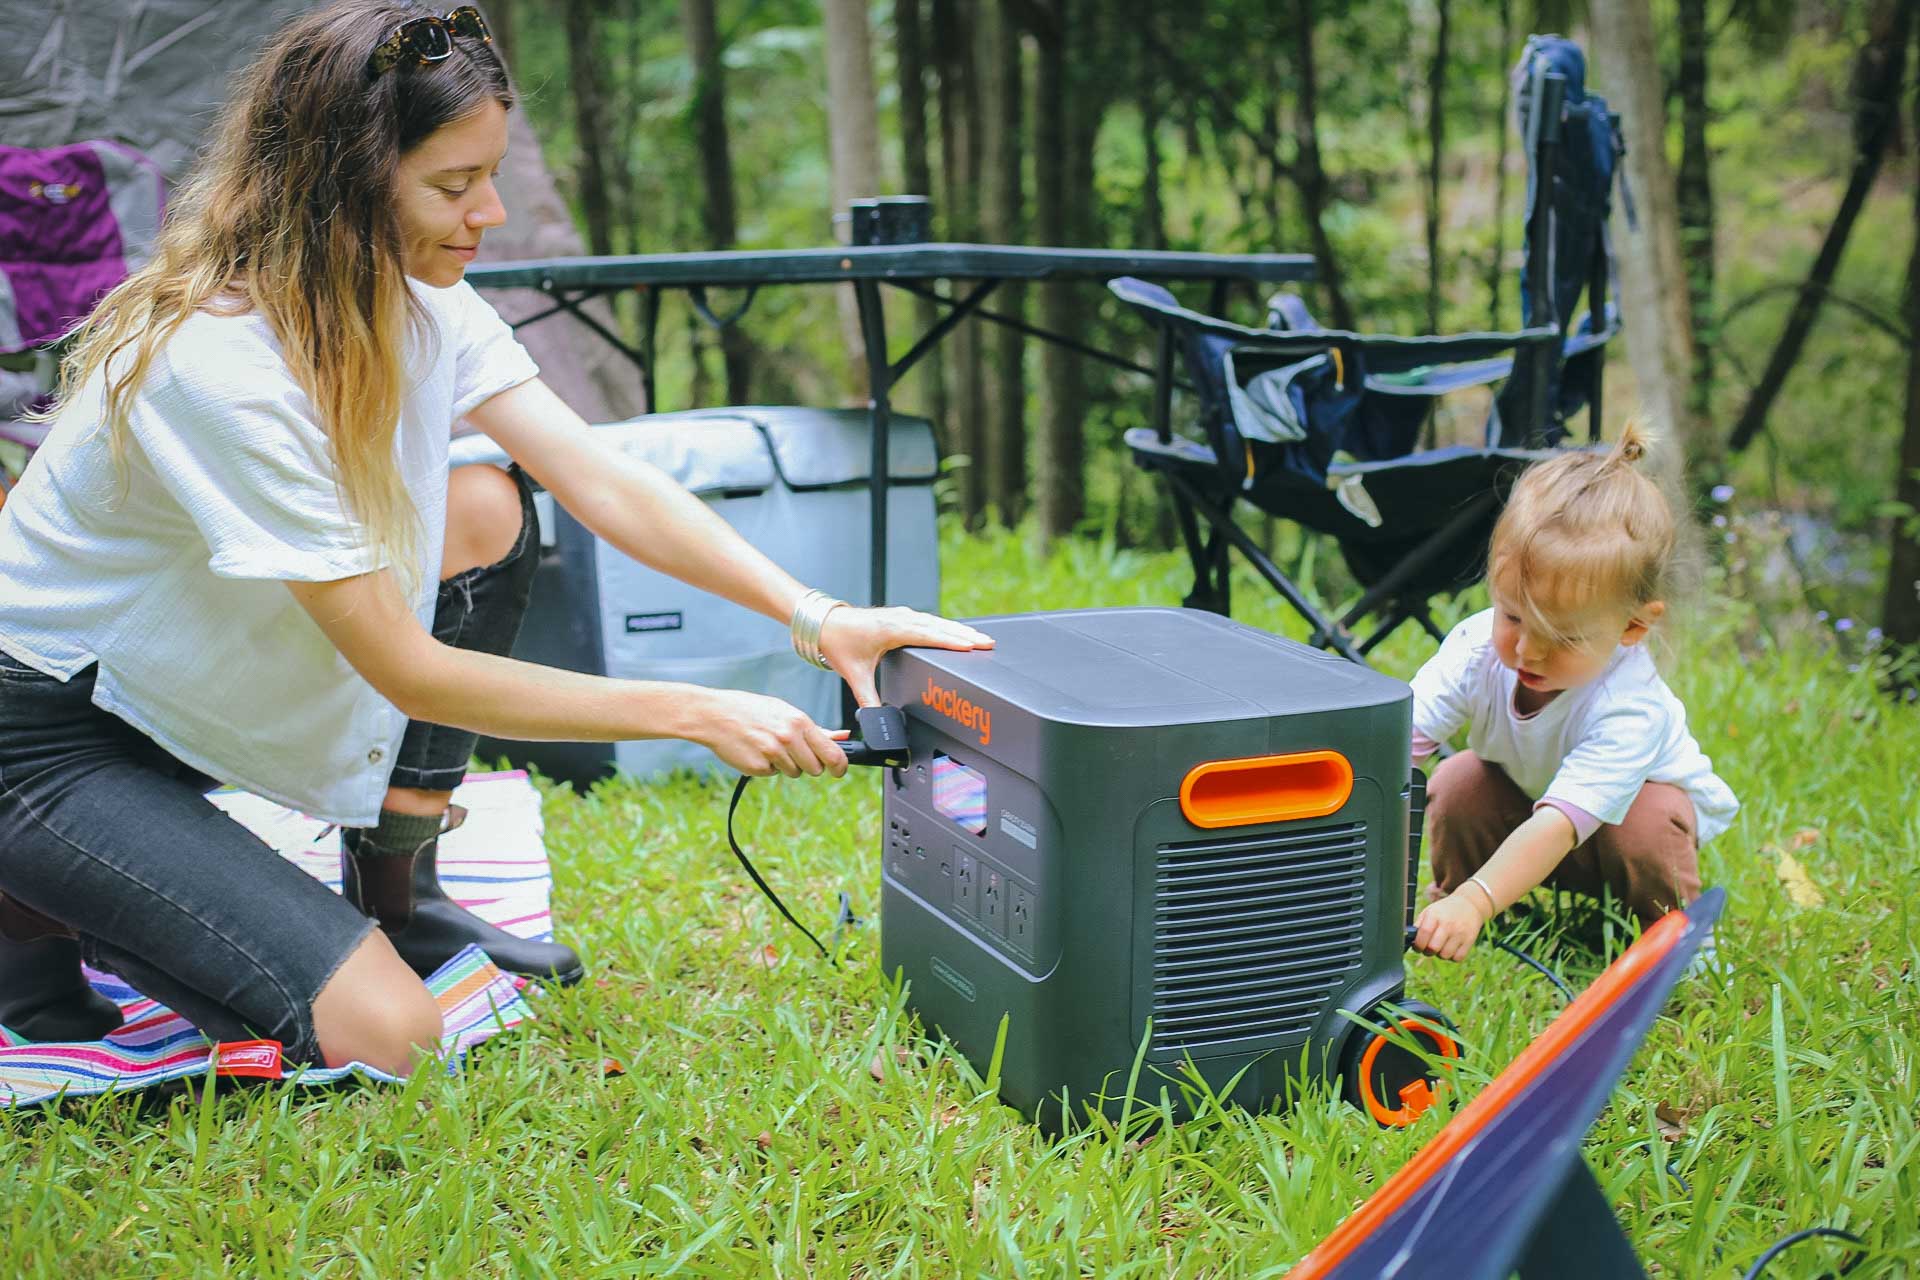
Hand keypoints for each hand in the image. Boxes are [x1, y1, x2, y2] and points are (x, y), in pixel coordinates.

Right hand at [692, 688, 848, 778]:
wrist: (714, 715)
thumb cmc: (752, 711)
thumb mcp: (785, 712)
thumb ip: (816, 729)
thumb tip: (844, 736)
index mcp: (799, 722)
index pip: (832, 753)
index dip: (840, 766)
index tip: (839, 770)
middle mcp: (789, 738)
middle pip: (815, 768)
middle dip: (808, 764)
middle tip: (792, 751)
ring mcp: (773, 754)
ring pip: (794, 772)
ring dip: (785, 764)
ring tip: (768, 745)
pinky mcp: (758, 767)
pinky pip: (773, 774)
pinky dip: (767, 767)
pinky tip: (755, 750)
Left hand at [817, 605, 993, 706]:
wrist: (822, 623)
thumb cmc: (837, 643)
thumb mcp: (854, 675)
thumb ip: (868, 699)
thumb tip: (878, 720)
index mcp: (890, 630)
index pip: (928, 635)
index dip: (951, 641)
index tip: (972, 646)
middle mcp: (898, 619)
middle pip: (939, 626)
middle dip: (965, 634)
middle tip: (988, 643)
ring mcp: (900, 615)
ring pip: (936, 621)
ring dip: (958, 629)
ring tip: (980, 638)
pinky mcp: (899, 616)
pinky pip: (928, 620)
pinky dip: (944, 626)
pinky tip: (955, 631)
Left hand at [1413, 892, 1487, 961]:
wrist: (1469, 905)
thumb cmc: (1444, 911)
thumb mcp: (1429, 911)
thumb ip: (1419, 925)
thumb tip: (1409, 940)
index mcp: (1435, 915)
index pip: (1424, 933)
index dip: (1418, 944)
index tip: (1417, 946)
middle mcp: (1448, 924)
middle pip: (1433, 948)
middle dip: (1427, 951)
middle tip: (1428, 947)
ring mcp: (1460, 933)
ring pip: (1445, 955)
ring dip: (1440, 954)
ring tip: (1441, 946)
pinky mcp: (1470, 941)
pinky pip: (1457, 958)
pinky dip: (1452, 956)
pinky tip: (1451, 948)